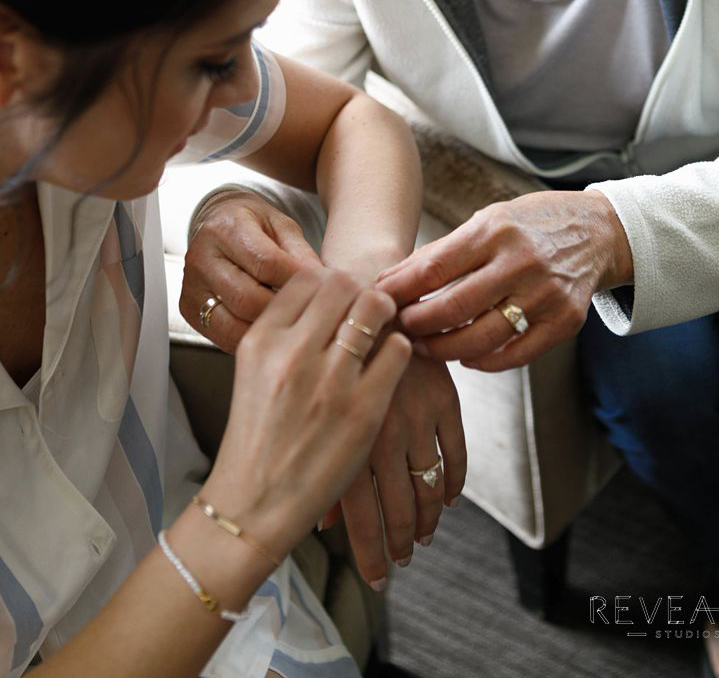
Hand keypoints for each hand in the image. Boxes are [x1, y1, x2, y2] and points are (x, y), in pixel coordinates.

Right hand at [180, 193, 322, 351]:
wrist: (218, 223)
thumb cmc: (254, 225)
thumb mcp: (282, 227)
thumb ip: (300, 254)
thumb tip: (323, 283)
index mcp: (227, 228)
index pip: (265, 262)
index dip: (295, 281)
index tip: (320, 292)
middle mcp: (202, 257)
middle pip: (247, 298)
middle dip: (284, 310)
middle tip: (310, 316)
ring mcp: (191, 286)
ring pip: (233, 323)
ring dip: (268, 329)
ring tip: (293, 327)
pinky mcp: (188, 309)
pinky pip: (222, 336)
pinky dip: (250, 339)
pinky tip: (270, 333)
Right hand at [201, 269, 411, 561]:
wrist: (254, 504)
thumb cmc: (257, 437)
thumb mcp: (254, 372)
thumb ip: (282, 332)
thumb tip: (318, 294)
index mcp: (262, 340)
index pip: (307, 278)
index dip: (329, 279)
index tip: (338, 293)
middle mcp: (293, 354)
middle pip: (342, 284)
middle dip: (359, 289)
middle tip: (367, 303)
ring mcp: (331, 382)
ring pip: (374, 309)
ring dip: (384, 311)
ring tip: (384, 322)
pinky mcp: (364, 410)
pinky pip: (397, 351)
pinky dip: (400, 347)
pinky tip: (391, 357)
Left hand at [333, 355, 466, 587]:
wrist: (365, 296)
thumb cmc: (331, 350)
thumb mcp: (316, 403)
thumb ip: (324, 456)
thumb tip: (325, 521)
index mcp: (343, 435)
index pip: (362, 515)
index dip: (371, 552)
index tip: (376, 577)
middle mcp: (381, 431)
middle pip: (400, 508)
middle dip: (400, 542)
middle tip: (401, 558)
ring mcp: (416, 415)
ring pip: (429, 486)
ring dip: (427, 518)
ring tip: (421, 537)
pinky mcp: (443, 397)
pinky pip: (456, 452)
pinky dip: (454, 482)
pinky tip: (447, 499)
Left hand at [378, 190, 632, 369]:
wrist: (598, 231)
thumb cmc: (531, 224)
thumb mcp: (488, 220)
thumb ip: (444, 252)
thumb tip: (391, 281)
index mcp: (495, 231)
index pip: (435, 267)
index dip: (400, 289)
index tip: (377, 300)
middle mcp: (521, 262)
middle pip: (454, 307)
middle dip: (417, 324)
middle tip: (396, 330)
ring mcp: (545, 295)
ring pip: (481, 337)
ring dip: (444, 349)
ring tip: (424, 347)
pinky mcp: (565, 321)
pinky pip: (515, 354)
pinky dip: (484, 361)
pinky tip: (465, 356)